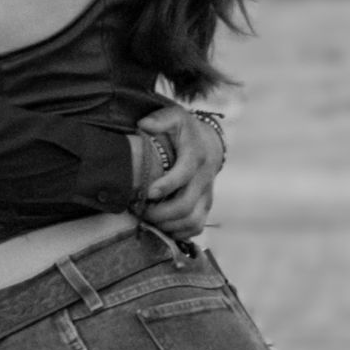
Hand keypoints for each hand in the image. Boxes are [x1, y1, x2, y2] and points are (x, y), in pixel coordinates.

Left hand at [138, 104, 224, 237]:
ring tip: (149, 219)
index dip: (167, 185)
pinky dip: (178, 232)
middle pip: (185, 205)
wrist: (207, 143)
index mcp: (196, 155)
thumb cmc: (184, 131)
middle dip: (160, 212)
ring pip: (192, 221)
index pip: (184, 174)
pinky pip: (196, 227)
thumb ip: (159, 119)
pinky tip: (162, 226)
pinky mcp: (206, 205)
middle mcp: (204, 178)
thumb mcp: (174, 117)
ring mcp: (207, 194)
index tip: (148, 192)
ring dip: (167, 225)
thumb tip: (144, 125)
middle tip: (141, 211)